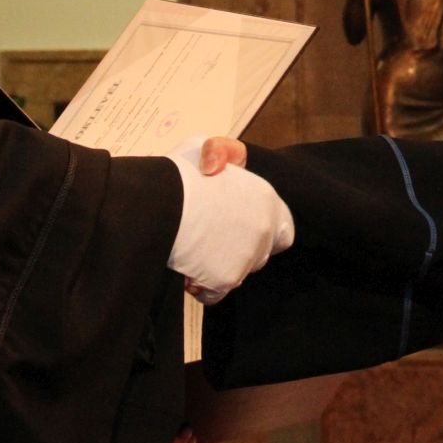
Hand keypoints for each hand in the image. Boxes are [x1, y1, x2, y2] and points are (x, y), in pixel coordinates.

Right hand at [165, 136, 293, 303]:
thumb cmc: (178, 174)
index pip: (282, 231)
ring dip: (215, 269)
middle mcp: (264, 230)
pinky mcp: (227, 278)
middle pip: (257, 256)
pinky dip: (201, 288)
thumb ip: (221, 156)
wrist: (161, 201)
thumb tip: (215, 168)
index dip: (263, 234)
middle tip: (206, 241)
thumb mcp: (203, 148)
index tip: (238, 231)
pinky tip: (185, 271)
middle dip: (234, 253)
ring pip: (236, 275)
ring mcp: (247, 256)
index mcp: (267, 200)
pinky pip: (214, 294)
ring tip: (190, 253)